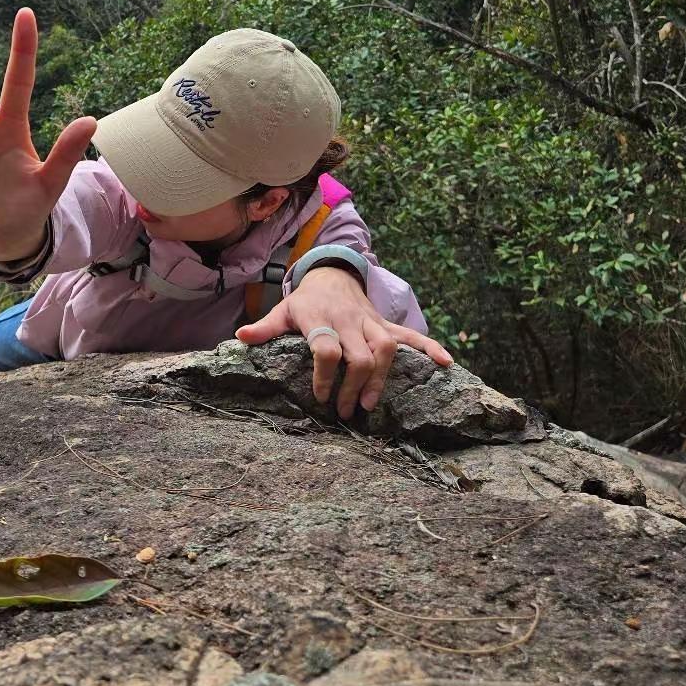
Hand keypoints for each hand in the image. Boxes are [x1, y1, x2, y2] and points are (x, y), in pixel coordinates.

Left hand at [236, 265, 452, 419]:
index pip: (326, 347)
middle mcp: (348, 320)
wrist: (331, 273)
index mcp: (321, 318)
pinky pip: (410, 335)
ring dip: (382, 378)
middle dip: (354, 386)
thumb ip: (265, 327)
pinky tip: (446, 362)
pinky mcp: (384, 324)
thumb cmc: (305, 301)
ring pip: (386, 348)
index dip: (323, 374)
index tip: (318, 396)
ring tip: (372, 404)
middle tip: (346, 412)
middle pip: (359, 354)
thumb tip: (240, 338)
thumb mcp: (283, 311)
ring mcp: (370, 322)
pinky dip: (429, 347)